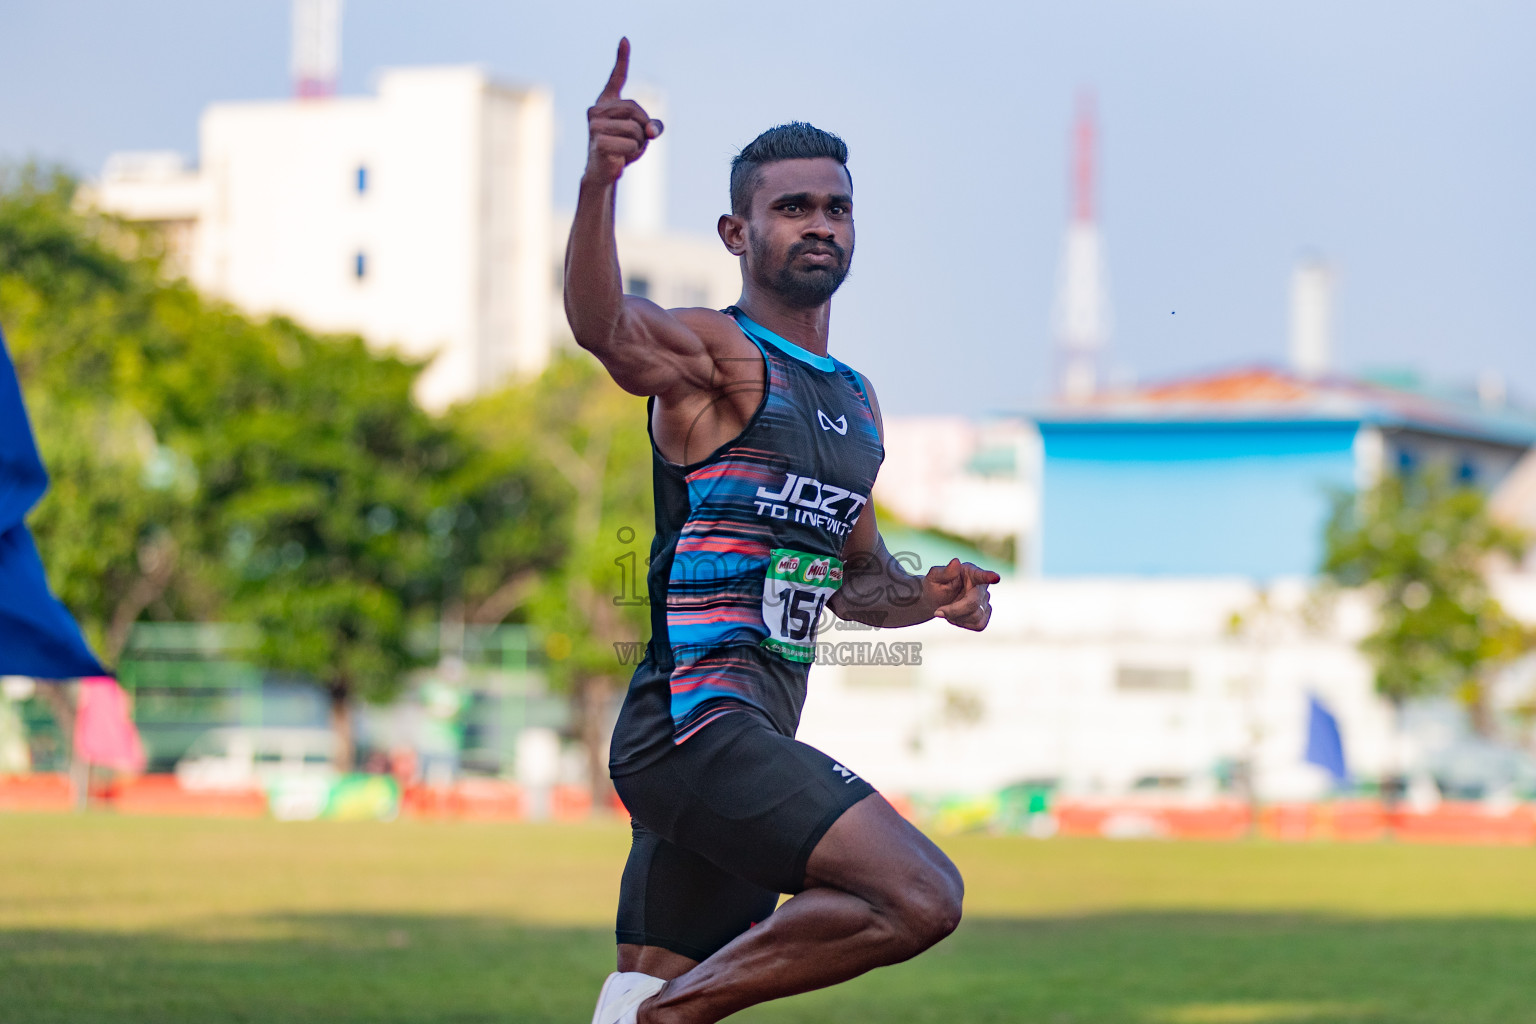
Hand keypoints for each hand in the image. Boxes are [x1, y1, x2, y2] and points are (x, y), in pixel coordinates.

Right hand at [584, 37, 663, 187]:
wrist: (603, 172)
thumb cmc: (621, 149)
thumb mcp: (641, 135)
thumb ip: (652, 127)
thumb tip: (653, 129)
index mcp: (606, 104)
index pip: (616, 78)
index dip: (621, 59)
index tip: (625, 40)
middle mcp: (596, 111)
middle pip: (635, 109)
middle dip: (643, 127)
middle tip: (636, 141)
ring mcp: (594, 126)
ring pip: (636, 130)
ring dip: (639, 145)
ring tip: (625, 151)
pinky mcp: (598, 142)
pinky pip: (631, 145)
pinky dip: (633, 155)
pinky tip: (619, 159)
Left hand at [924, 558, 999, 631]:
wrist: (935, 600)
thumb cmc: (935, 585)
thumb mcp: (934, 577)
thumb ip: (945, 572)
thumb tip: (955, 562)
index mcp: (970, 572)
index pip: (981, 575)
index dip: (989, 577)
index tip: (996, 578)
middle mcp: (981, 586)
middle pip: (973, 603)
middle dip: (954, 610)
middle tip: (937, 612)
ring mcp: (985, 600)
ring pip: (976, 616)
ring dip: (957, 617)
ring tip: (947, 610)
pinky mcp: (985, 614)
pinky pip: (979, 624)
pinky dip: (964, 623)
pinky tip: (956, 616)